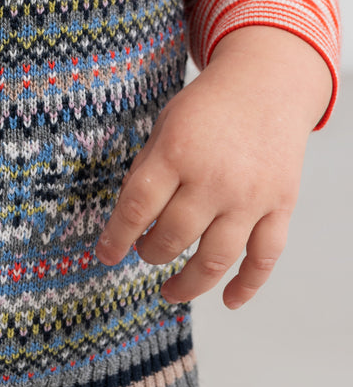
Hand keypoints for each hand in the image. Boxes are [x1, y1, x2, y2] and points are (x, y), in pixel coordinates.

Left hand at [95, 28, 330, 308]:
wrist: (266, 85)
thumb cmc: (206, 108)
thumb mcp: (165, 125)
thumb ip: (148, 170)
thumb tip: (130, 220)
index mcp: (176, 152)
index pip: (138, 207)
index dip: (117, 237)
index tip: (105, 254)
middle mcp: (213, 178)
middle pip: (174, 237)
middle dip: (151, 253)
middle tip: (144, 252)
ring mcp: (249, 196)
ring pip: (216, 258)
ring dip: (189, 283)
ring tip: (169, 290)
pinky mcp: (279, 206)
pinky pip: (264, 257)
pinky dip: (247, 284)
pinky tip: (229, 300)